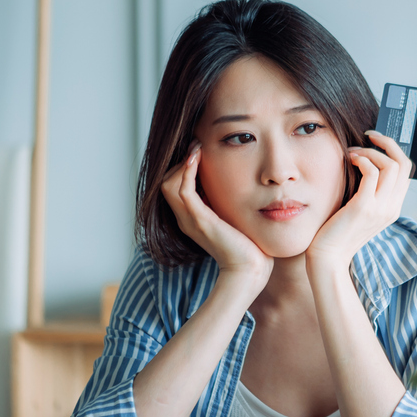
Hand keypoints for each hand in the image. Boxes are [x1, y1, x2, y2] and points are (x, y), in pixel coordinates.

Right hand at [160, 141, 272, 296]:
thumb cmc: (250, 248)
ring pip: (169, 183)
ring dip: (182, 163)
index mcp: (193, 220)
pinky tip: (197, 158)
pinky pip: (182, 190)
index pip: (175, 188)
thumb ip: (230, 206)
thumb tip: (241, 187)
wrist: (250, 270)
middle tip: (196, 146)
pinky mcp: (199, 220)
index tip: (199, 152)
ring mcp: (190, 220)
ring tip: (196, 148)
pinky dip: (187, 171)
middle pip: (166, 183)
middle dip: (180, 162)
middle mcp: (186, 220)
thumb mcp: (236, 220)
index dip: (183, 168)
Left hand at [306, 130, 412, 273]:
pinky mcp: (364, 207)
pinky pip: (372, 172)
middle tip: (369, 136)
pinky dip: (362, 159)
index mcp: (393, 208)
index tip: (376, 143)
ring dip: (371, 151)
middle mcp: (391, 208)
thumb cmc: (338, 232)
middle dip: (388, 143)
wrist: (328, 257)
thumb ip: (368, 191)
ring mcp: (380, 208)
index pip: (406, 172)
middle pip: (404, 164)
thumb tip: (364, 161)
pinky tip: (350, 159)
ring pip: (391, 165)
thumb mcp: (360, 209)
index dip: (394, 152)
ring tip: (353, 152)